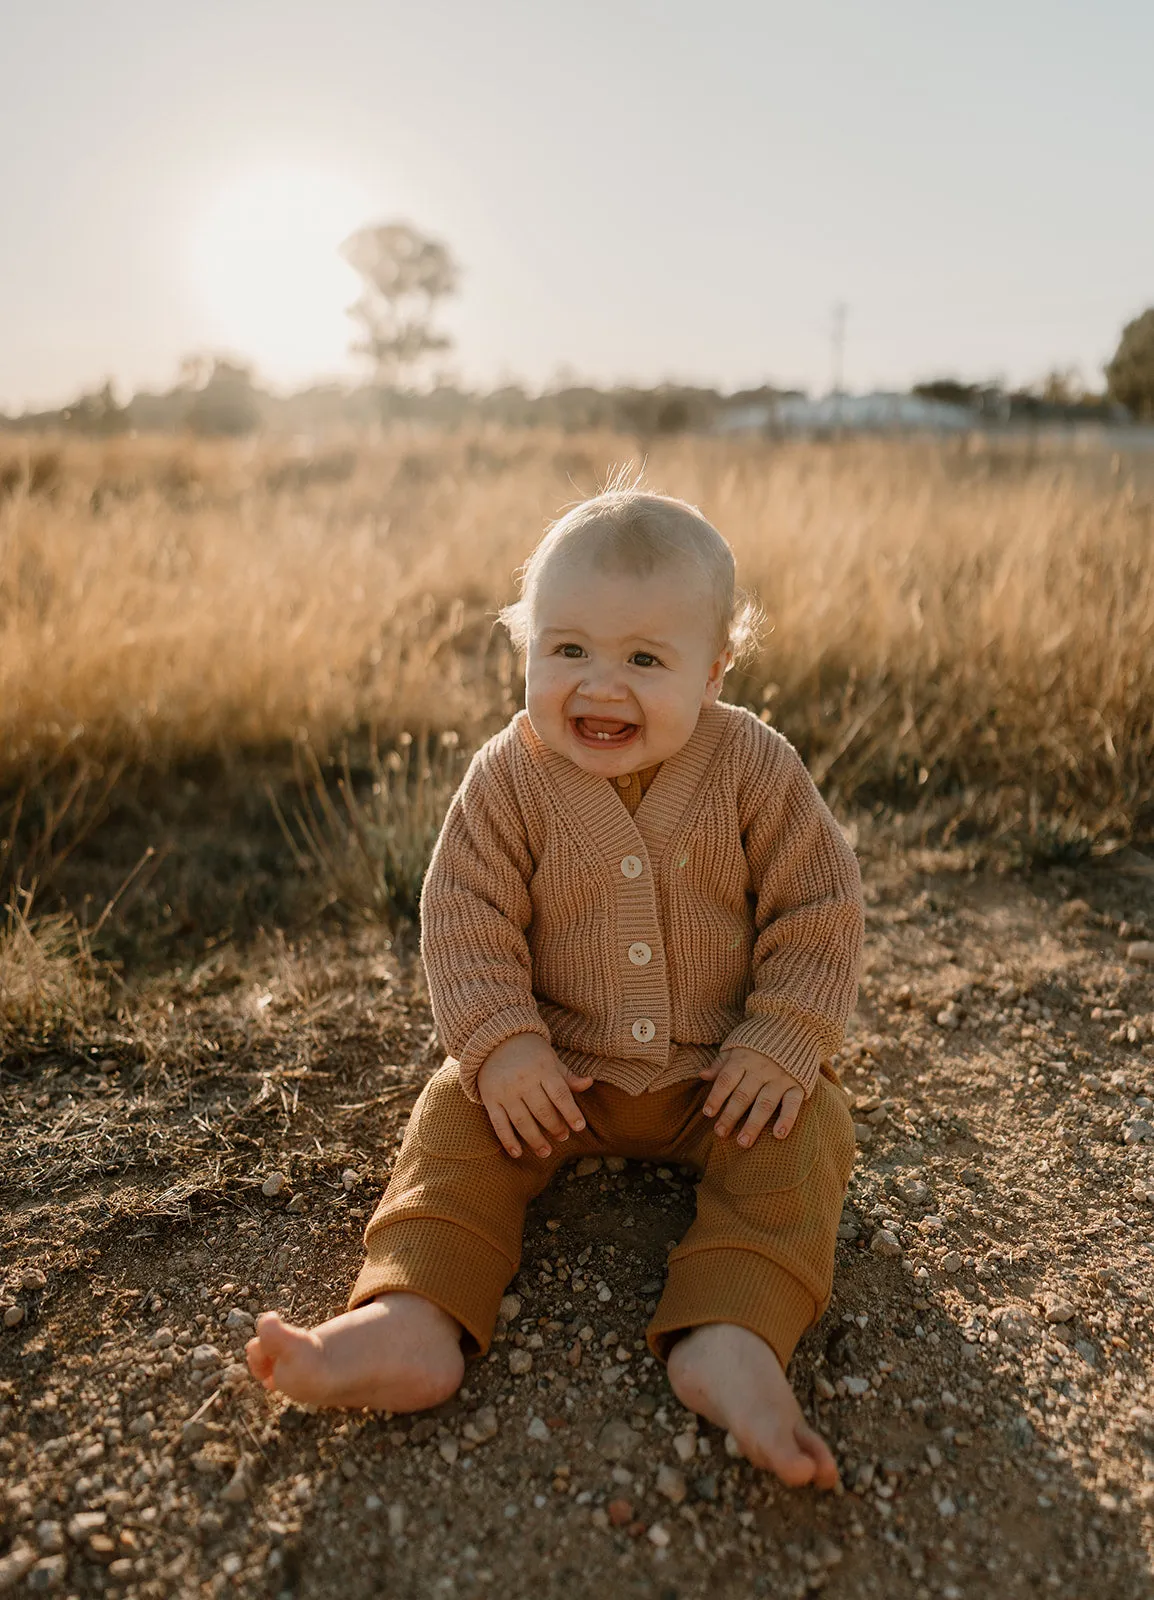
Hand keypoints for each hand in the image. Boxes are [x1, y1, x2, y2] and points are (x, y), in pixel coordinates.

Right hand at [477, 1033, 592, 1159]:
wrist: (494, 1041)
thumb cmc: (530, 1053)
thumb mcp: (551, 1060)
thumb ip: (568, 1076)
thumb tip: (589, 1083)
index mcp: (542, 1069)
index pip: (560, 1094)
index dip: (571, 1112)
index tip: (580, 1127)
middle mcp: (524, 1080)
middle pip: (542, 1110)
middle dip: (555, 1127)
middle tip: (563, 1137)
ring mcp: (505, 1091)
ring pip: (522, 1121)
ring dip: (535, 1140)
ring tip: (546, 1151)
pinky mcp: (490, 1099)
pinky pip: (499, 1124)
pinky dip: (507, 1140)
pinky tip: (517, 1153)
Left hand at [699, 1046, 803, 1146]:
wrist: (795, 1024)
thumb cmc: (759, 1040)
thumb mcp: (737, 1045)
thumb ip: (721, 1063)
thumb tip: (702, 1075)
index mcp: (742, 1059)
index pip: (726, 1080)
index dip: (716, 1096)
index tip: (707, 1114)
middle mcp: (760, 1069)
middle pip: (743, 1095)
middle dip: (730, 1116)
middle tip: (720, 1134)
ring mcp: (780, 1077)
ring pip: (765, 1103)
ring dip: (754, 1124)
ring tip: (743, 1142)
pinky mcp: (798, 1083)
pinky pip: (792, 1103)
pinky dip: (787, 1119)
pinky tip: (779, 1135)